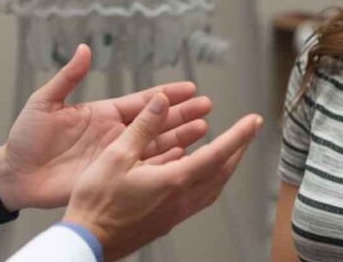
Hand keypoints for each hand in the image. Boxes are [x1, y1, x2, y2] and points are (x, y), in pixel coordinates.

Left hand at [0, 44, 213, 210]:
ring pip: (155, 146)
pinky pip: (142, 172)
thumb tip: (85, 49)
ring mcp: (114, 157)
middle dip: (182, 114)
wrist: (15, 174)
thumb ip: (68, 77)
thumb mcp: (45, 102)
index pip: (142, 102)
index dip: (166, 95)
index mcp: (103, 114)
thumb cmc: (26, 137)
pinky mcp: (109, 178)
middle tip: (207, 107)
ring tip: (203, 130)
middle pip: (156, 122)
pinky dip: (163, 165)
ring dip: (179, 138)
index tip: (189, 87)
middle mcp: (114, 135)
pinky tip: (183, 159)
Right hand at [63, 92, 262, 260]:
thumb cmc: (97, 202)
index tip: (253, 121)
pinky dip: (207, 180)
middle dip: (238, 150)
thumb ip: (143, 127)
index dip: (238, 135)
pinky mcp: (167, 221)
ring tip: (228, 151)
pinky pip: (198, 197)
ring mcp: (176, 213)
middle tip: (248, 132)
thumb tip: (160, 101)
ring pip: (213, 188)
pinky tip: (196, 173)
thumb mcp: (117, 155)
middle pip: (222, 173)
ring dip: (225, 167)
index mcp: (174, 181)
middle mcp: (181, 199)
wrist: (88, 241)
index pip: (217, 154)